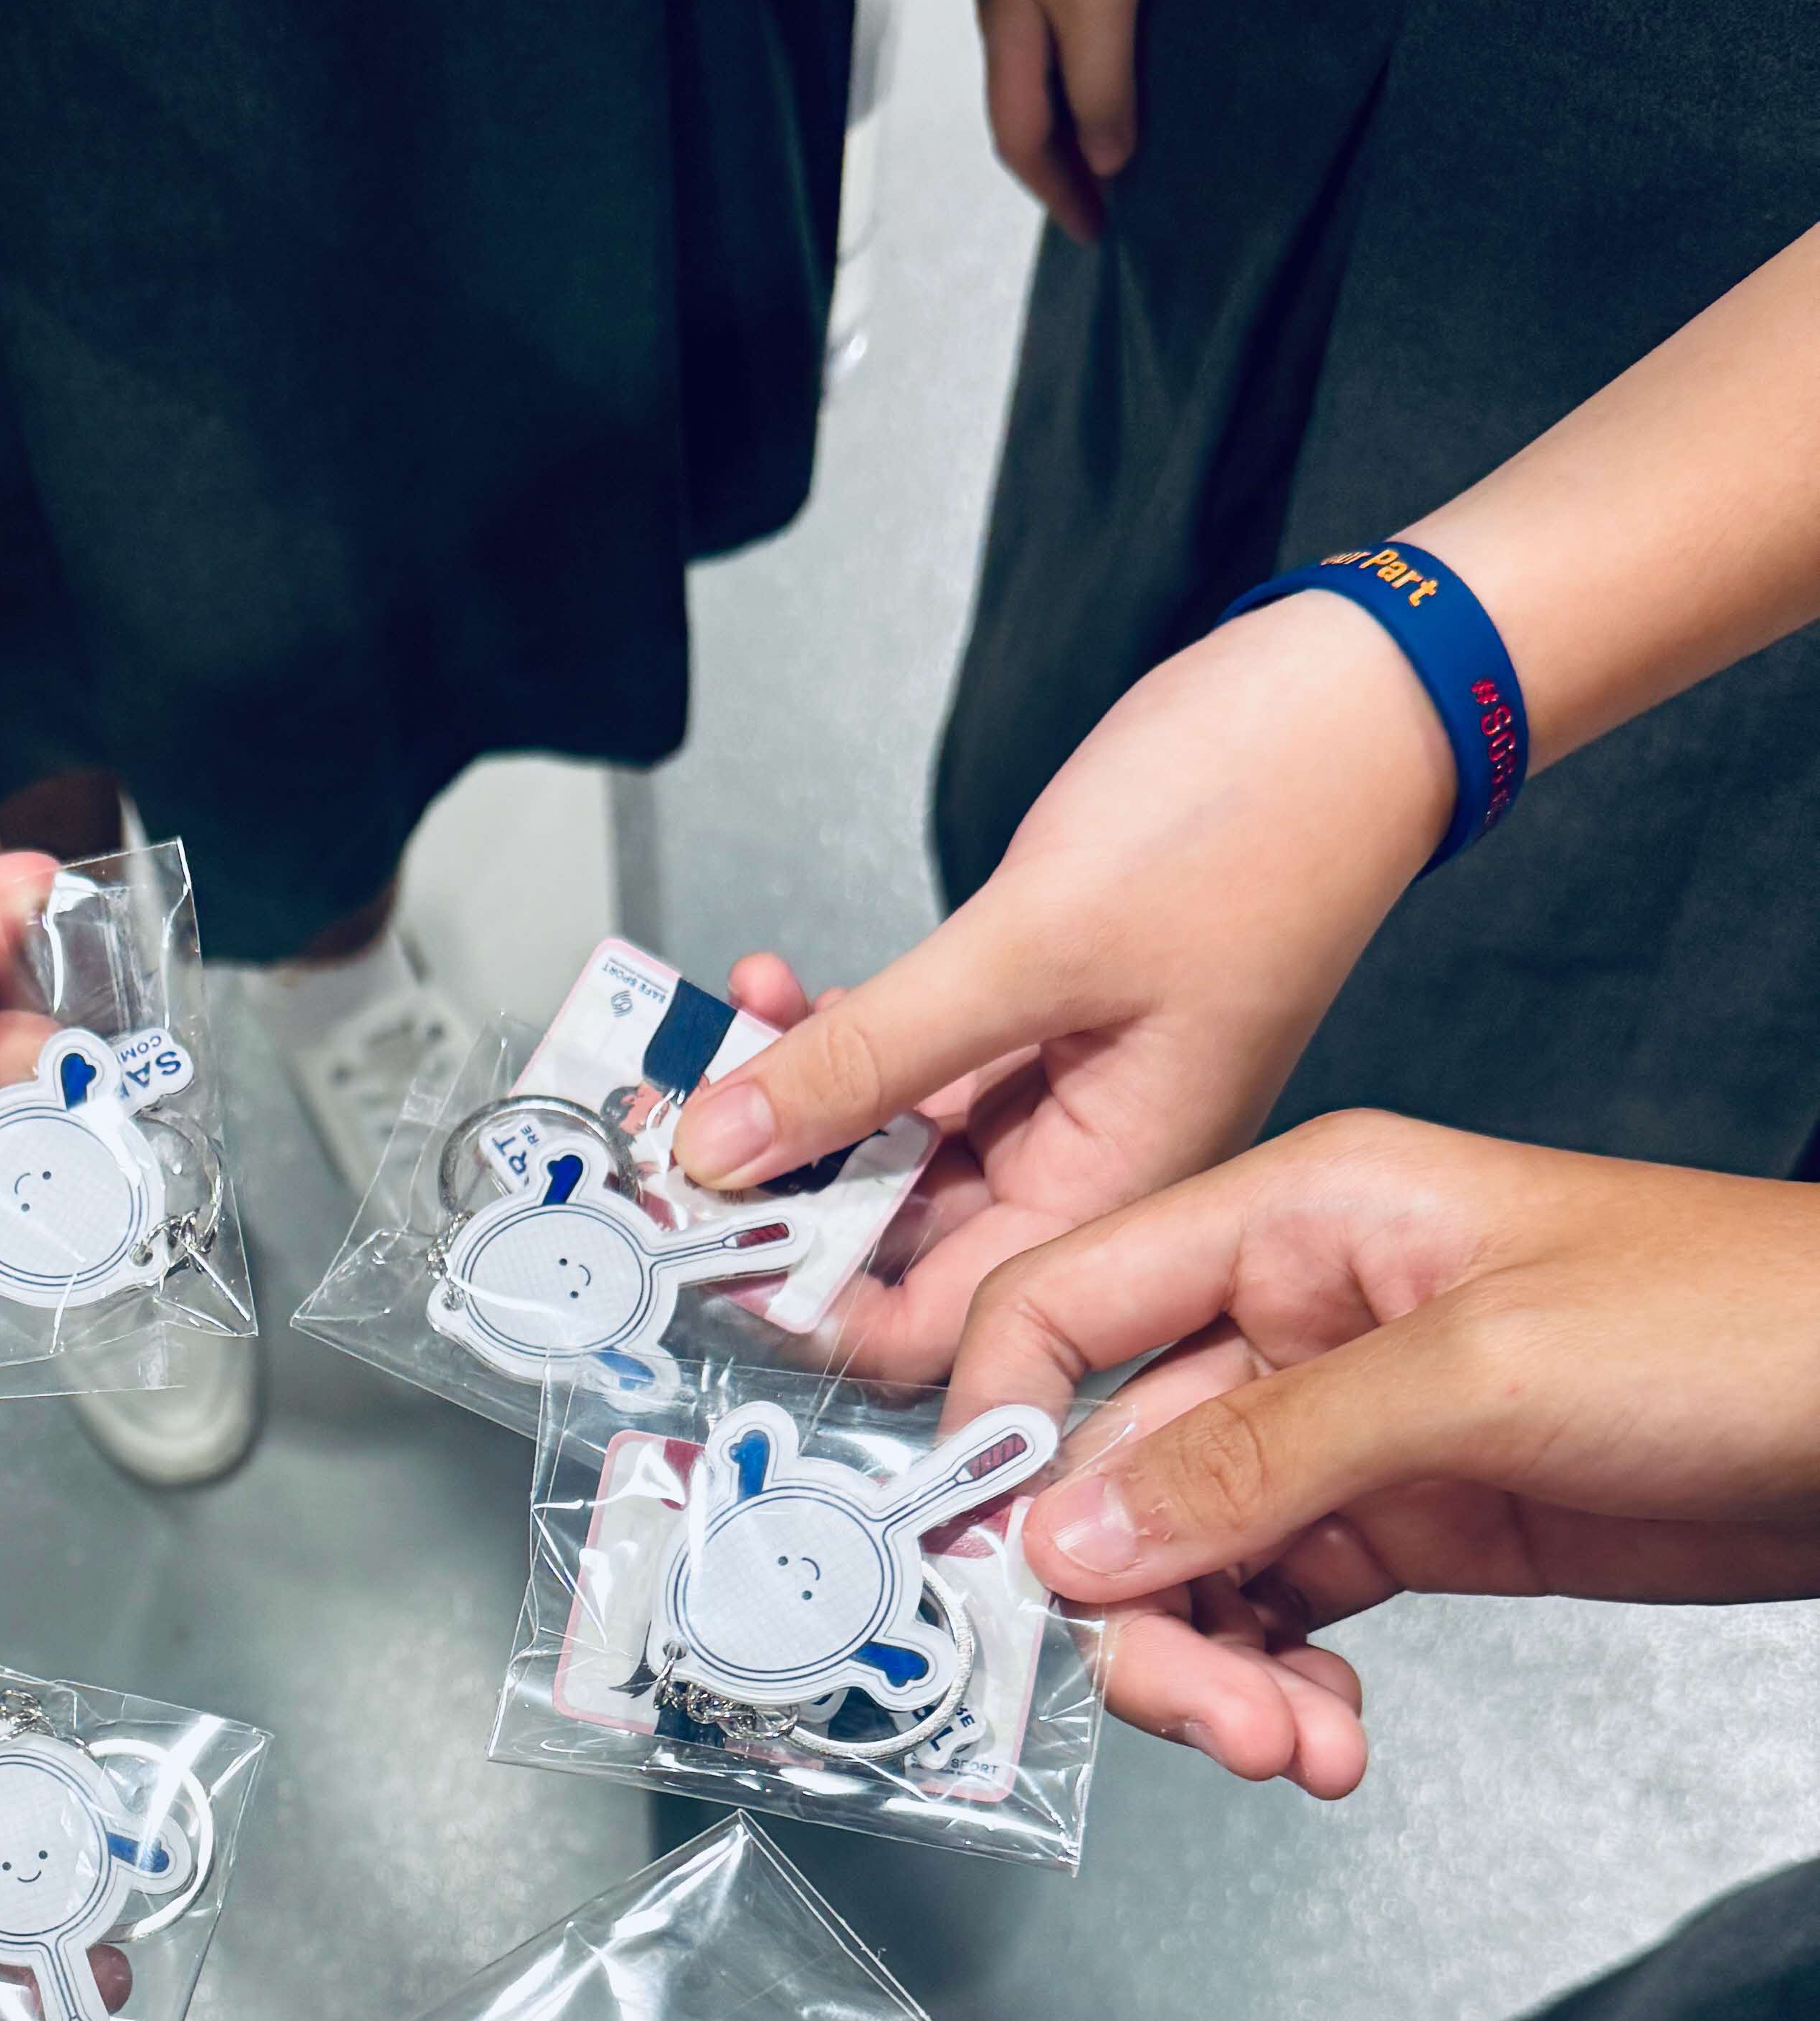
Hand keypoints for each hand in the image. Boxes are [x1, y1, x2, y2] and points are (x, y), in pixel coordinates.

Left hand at [673, 591, 1454, 1374]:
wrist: (1354, 693)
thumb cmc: (1259, 816)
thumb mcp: (1029, 948)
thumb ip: (867, 1059)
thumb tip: (724, 1152)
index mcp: (1122, 1195)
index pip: (944, 1327)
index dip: (818, 1310)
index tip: (704, 1253)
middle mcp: (1090, 1167)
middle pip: (896, 1245)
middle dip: (777, 1198)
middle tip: (666, 1140)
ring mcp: (1060, 1096)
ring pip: (884, 1149)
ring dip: (788, 1104)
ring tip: (707, 1045)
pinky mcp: (1035, 1025)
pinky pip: (907, 1067)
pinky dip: (835, 1038)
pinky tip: (775, 995)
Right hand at [944, 1114, 1819, 1790]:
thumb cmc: (1741, 1325)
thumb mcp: (1479, 1374)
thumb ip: (1262, 1456)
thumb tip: (1075, 1531)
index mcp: (1299, 1220)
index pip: (1066, 1312)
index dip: (1002, 1435)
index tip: (999, 1568)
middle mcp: (1301, 1320)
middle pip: (1118, 1476)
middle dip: (1138, 1614)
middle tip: (1206, 1718)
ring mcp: (1352, 1429)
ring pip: (1190, 1565)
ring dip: (1212, 1673)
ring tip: (1294, 1745)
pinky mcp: (1409, 1520)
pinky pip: (1277, 1611)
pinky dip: (1278, 1683)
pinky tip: (1328, 1730)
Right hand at [972, 0, 1159, 241]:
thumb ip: (1099, 79)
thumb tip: (1106, 160)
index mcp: (1007, 26)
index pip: (1020, 137)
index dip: (1058, 192)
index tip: (1097, 234)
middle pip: (1028, 97)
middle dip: (1063, 157)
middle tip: (1109, 197)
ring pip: (1050, 47)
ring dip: (1083, 97)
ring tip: (1127, 129)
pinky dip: (1098, 38)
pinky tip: (1132, 30)